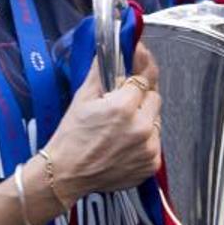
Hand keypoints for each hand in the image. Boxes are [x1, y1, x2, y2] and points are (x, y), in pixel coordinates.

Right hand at [44, 44, 160, 202]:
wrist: (66, 174)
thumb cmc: (71, 138)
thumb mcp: (82, 98)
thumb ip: (100, 70)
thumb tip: (108, 51)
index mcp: (123, 107)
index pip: (144, 77)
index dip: (141, 67)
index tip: (141, 59)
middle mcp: (140, 126)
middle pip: (154, 97)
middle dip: (141, 95)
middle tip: (123, 101)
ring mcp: (148, 147)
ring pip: (157, 119)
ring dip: (144, 117)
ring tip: (121, 125)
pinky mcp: (151, 163)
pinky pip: (156, 141)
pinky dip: (145, 138)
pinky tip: (125, 141)